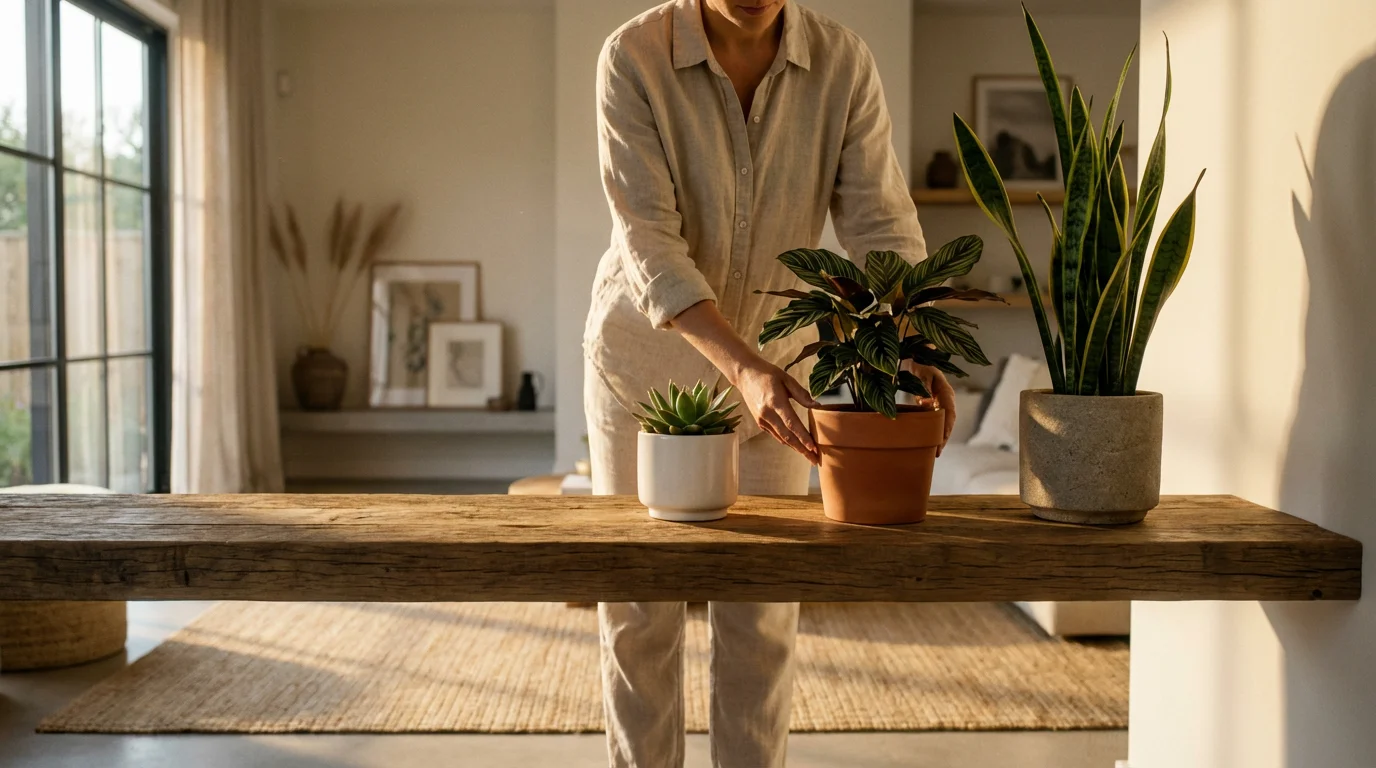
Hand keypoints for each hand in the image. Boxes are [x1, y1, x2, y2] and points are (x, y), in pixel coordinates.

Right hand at [667, 300, 821, 464]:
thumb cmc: (768, 374)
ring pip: (781, 438)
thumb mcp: (787, 379)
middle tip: (815, 459)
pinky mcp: (759, 421)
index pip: (791, 423)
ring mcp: (762, 419)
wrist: (745, 375)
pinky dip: (786, 441)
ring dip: (796, 448)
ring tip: (809, 455)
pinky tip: (796, 445)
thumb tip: (817, 406)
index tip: (813, 447)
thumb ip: (802, 394)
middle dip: (802, 449)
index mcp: (775, 401)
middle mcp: (767, 413)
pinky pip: (775, 434)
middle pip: (787, 436)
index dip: (803, 437)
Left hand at [904, 361, 956, 456]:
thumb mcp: (921, 372)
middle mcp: (946, 398)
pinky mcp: (935, 405)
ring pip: (944, 422)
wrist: (916, 360)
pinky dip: (935, 431)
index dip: (947, 426)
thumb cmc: (918, 365)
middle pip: (949, 420)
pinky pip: (938, 420)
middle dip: (945, 436)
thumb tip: (926, 401)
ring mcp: (941, 402)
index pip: (949, 411)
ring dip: (941, 436)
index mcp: (945, 391)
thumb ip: (924, 385)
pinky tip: (930, 442)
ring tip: (936, 451)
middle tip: (938, 451)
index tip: (942, 439)